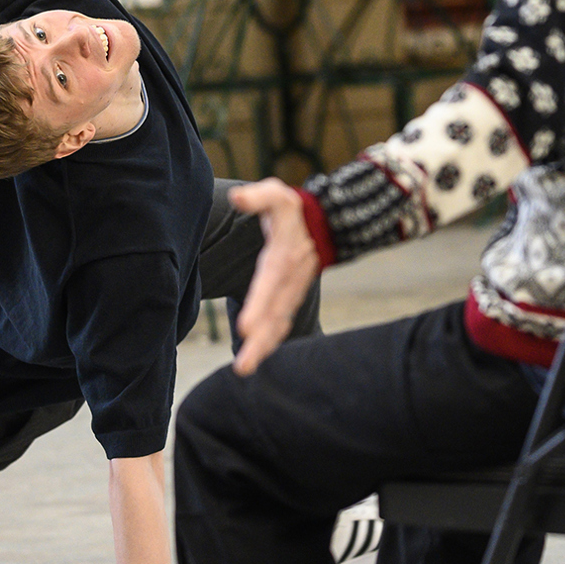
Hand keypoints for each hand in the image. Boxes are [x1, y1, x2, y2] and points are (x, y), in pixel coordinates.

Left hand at [228, 179, 319, 375]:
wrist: (327, 224)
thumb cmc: (293, 210)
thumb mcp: (279, 195)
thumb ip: (258, 196)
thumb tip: (237, 197)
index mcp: (283, 256)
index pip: (270, 283)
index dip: (259, 305)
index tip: (247, 328)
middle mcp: (289, 280)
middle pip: (275, 313)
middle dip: (260, 340)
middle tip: (244, 366)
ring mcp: (293, 292)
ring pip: (279, 323)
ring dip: (263, 347)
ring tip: (244, 368)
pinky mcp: (291, 299)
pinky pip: (282, 323)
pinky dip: (271, 342)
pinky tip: (255, 358)